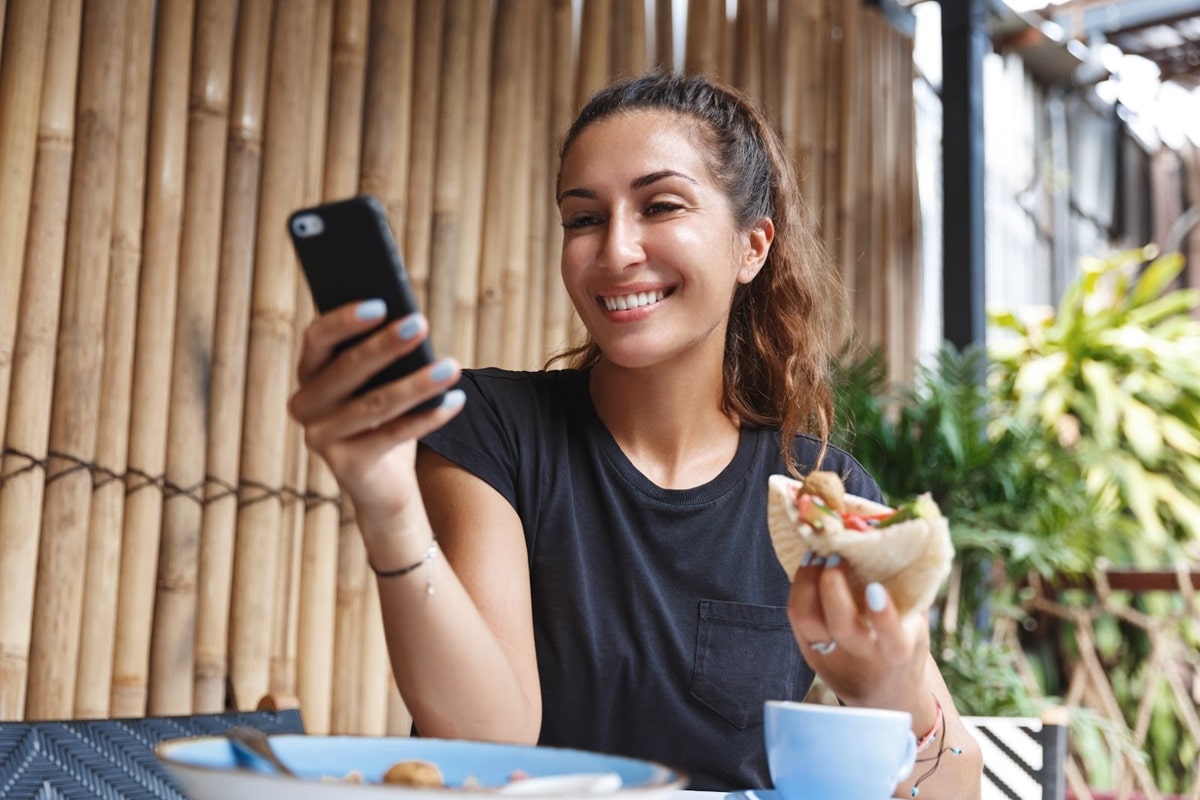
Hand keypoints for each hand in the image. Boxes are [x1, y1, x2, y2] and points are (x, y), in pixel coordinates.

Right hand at [288, 300, 462, 533]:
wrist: (382, 484)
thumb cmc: (382, 419)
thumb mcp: (379, 383)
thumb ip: (382, 355)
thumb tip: (412, 322)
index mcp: (309, 374)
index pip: (317, 338)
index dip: (345, 320)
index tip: (381, 303)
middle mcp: (306, 405)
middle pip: (347, 370)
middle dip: (386, 346)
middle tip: (421, 324)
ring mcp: (321, 438)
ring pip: (375, 404)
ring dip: (418, 383)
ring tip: (452, 366)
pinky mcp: (347, 467)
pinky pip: (394, 436)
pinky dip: (429, 417)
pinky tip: (455, 401)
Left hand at [786, 553, 929, 715]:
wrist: (886, 697)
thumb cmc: (903, 647)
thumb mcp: (915, 625)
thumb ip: (908, 588)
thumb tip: (895, 534)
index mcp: (897, 652)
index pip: (891, 638)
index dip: (883, 615)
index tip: (875, 588)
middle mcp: (863, 658)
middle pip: (840, 626)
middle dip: (833, 585)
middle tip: (836, 555)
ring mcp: (832, 659)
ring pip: (807, 620)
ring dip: (808, 581)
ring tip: (817, 555)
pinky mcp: (809, 656)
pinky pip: (795, 618)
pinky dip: (799, 587)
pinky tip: (809, 567)